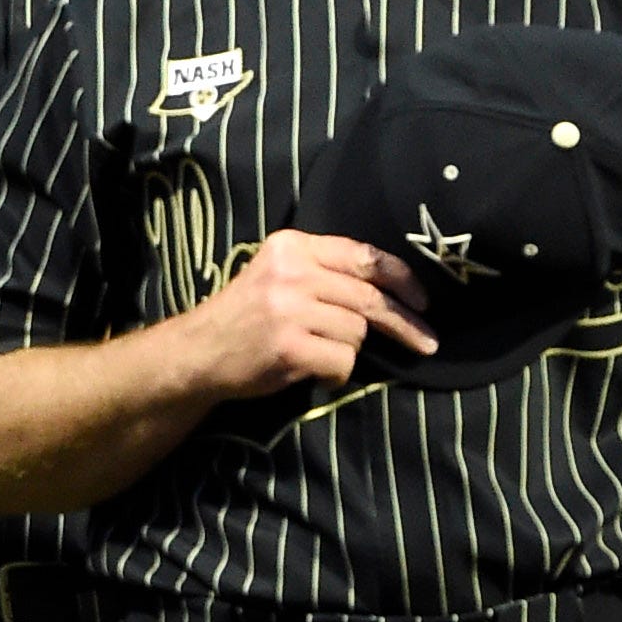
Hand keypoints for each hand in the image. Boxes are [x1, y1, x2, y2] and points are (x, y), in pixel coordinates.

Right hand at [184, 231, 430, 395]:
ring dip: (347, 351)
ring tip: (319, 355)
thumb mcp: (279, 275)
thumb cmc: (245, 317)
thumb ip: (324, 271)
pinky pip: (342, 362)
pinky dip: (335, 375)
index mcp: (292, 246)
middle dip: (403, 323)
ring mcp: (288, 310)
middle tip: (426, 342)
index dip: (402, 279)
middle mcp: (291, 272)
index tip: (424, 301)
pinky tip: (312, 373)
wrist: (195, 354)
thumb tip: (393, 287)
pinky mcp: (288, 347)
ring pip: (356, 332)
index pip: (364, 256)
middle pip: (369, 298)